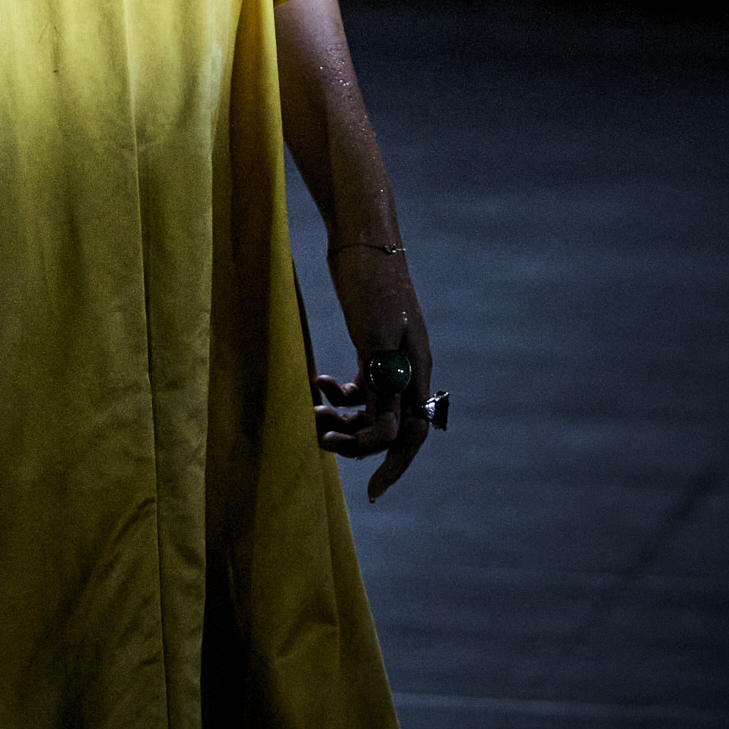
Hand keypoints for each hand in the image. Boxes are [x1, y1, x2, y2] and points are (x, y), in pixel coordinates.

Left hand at [316, 244, 434, 501]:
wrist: (360, 238)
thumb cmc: (370, 283)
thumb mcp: (373, 336)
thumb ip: (381, 386)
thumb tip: (386, 434)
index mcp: (415, 369)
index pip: (411, 433)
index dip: (392, 464)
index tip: (370, 491)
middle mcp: (407, 368)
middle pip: (391, 425)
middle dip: (358, 441)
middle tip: (322, 439)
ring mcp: (389, 356)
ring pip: (372, 407)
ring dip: (345, 418)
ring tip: (314, 413)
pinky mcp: (370, 343)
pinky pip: (361, 386)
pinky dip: (341, 392)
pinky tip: (318, 383)